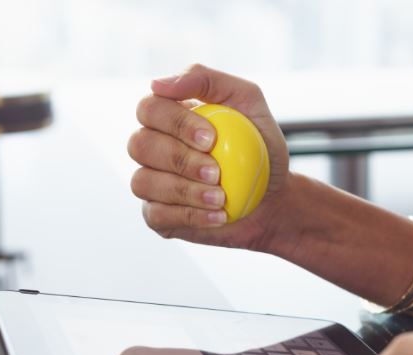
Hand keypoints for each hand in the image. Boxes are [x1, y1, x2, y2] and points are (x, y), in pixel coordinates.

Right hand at [129, 64, 289, 249]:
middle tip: (216, 171)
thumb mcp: (247, 102)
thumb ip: (207, 81)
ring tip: (221, 197)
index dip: (176, 123)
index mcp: (166, 115)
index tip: (211, 138)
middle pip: (139, 145)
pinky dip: (190, 216)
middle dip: (179, 158)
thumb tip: (158, 84)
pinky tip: (219, 215)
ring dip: (185, 190)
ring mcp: (151, 182)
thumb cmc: (258, 147)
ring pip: (143, 182)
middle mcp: (151, 147)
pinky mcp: (157, 215)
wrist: (273, 196)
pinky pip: (156, 215)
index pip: (149, 108)